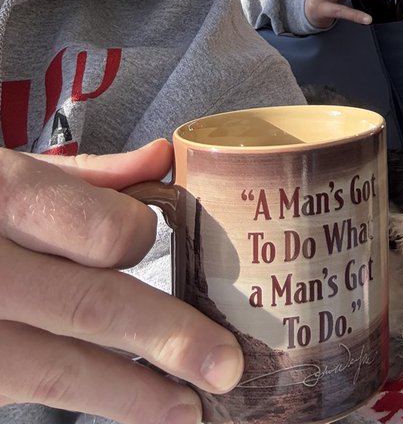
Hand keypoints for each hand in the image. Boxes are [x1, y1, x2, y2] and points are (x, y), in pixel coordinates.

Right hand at [0, 141, 243, 423]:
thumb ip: (77, 174)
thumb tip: (162, 161)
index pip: (97, 230)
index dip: (138, 238)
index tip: (151, 241)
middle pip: (89, 305)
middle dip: (165, 338)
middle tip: (224, 365)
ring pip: (51, 371)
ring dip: (126, 395)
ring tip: (186, 410)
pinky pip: (16, 390)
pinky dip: (68, 401)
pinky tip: (116, 405)